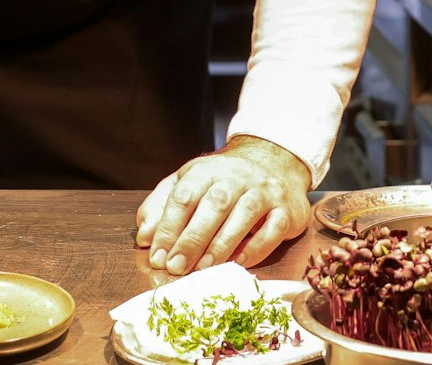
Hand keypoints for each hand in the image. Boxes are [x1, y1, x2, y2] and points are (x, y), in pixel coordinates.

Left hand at [135, 136, 311, 274]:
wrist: (273, 162)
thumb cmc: (222, 181)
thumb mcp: (187, 183)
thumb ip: (161, 206)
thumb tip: (145, 237)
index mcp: (206, 170)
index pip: (184, 196)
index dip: (168, 227)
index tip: (157, 255)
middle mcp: (236, 178)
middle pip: (212, 205)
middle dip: (192, 239)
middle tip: (176, 267)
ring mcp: (264, 192)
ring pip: (243, 216)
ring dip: (221, 245)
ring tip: (202, 269)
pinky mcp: (287, 210)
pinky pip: (273, 230)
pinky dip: (255, 248)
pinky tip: (238, 262)